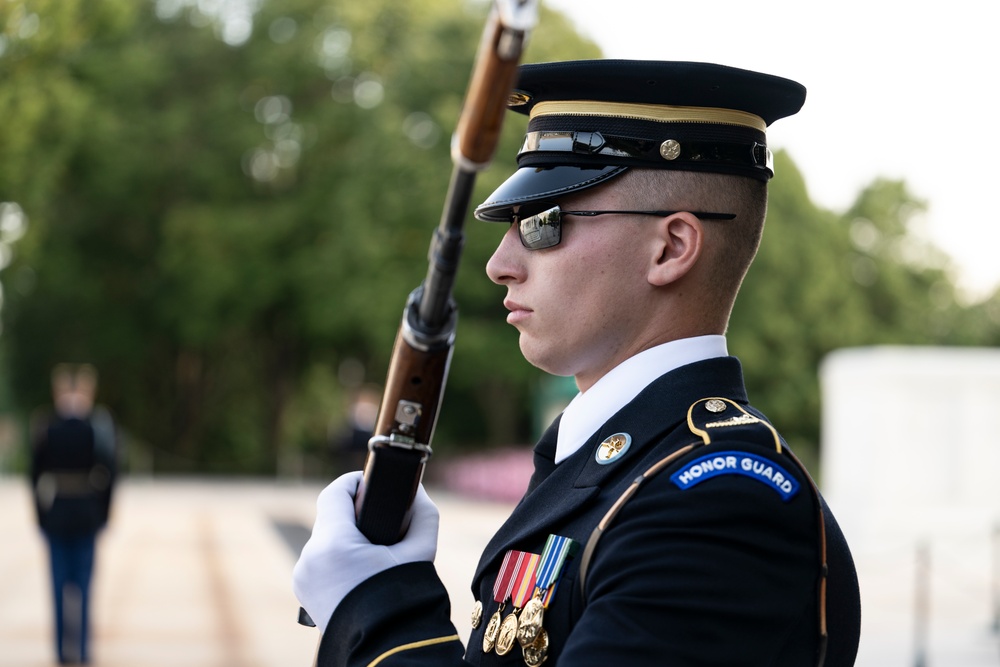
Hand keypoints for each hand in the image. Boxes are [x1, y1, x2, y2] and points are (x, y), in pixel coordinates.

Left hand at [292, 471, 439, 632]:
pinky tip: (358, 565)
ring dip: (344, 536)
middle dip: (353, 512)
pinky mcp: (303, 591)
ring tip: (372, 545)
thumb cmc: (404, 598)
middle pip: (330, 516)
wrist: (387, 646)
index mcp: (334, 544)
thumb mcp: (421, 551)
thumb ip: (424, 514)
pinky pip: (319, 561)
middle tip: (380, 515)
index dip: (354, 481)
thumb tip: (417, 491)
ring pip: (323, 539)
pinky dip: (336, 557)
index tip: (372, 483)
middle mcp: (311, 557)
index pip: (335, 492)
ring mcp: (303, 576)